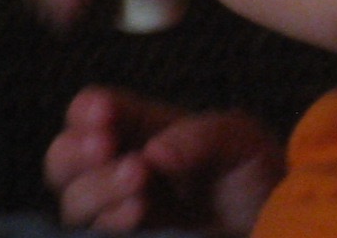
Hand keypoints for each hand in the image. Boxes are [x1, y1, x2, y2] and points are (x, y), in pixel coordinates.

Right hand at [45, 87, 284, 233]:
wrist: (273, 229)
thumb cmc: (255, 180)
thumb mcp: (241, 144)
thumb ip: (202, 138)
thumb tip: (152, 154)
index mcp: (142, 131)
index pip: (93, 113)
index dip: (88, 111)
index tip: (104, 113)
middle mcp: (120, 171)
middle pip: (63, 159)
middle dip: (76, 151)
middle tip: (104, 146)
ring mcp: (119, 214)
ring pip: (74, 203)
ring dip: (98, 188)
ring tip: (137, 178)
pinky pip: (92, 237)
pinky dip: (109, 223)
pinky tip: (136, 214)